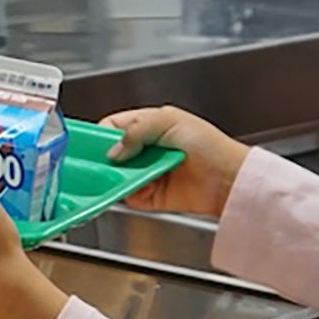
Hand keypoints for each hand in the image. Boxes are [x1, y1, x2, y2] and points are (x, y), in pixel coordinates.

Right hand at [98, 106, 253, 218]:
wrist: (230, 179)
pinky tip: (138, 189)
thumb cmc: (211, 146)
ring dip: (117, 178)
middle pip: (111, 154)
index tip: (88, 144)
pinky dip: (129, 195)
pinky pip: (130, 197)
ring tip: (120, 176)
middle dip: (105, 159)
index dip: (100, 134)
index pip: (113, 127)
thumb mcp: (169, 122)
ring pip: (118, 176)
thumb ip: (135, 131)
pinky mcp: (154, 196)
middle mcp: (148, 149)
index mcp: (151, 125)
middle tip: (98, 163)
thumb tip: (113, 150)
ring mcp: (149, 173)